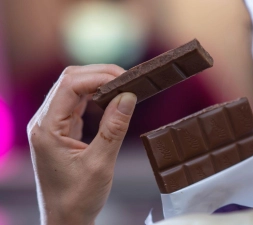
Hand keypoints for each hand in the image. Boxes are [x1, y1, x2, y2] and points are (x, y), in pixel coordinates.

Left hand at [27, 65, 136, 224]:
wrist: (65, 219)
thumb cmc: (78, 198)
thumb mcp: (100, 164)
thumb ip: (114, 128)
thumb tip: (129, 97)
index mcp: (47, 128)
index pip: (70, 85)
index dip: (99, 76)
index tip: (125, 80)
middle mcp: (45, 122)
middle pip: (70, 81)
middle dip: (100, 74)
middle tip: (128, 80)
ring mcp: (52, 125)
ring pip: (74, 89)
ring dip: (99, 84)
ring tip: (124, 87)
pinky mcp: (62, 130)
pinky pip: (78, 104)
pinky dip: (97, 97)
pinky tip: (112, 100)